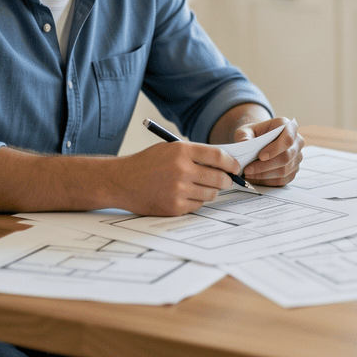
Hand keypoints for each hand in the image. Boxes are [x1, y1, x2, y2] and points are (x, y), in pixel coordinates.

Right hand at [121, 140, 238, 215]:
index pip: (218, 156)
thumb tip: (223, 163)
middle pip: (219, 178)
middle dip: (226, 180)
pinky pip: (198, 206)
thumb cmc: (146, 163)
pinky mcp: (174, 206)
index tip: (236, 167)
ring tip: (202, 187)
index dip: (231, 163)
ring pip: (211, 194)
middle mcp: (181, 170)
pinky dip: (196, 201)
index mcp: (181, 151)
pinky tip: (186, 195)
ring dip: (211, 191)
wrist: (120, 181)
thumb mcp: (169, 149)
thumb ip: (194, 154)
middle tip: (226, 180)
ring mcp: (178, 190)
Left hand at [234, 117, 303, 185]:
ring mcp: (297, 157)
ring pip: (284, 170)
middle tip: (248, 169)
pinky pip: (283, 180)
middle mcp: (297, 142)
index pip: (288, 139)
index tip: (260, 156)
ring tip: (248, 173)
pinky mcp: (293, 170)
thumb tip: (245, 143)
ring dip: (264, 175)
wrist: (259, 141)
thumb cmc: (254, 134)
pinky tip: (255, 177)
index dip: (276, 149)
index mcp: (289, 127)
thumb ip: (244, 135)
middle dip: (265, 166)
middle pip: (286, 157)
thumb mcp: (245, 131)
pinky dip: (267, 181)